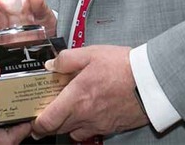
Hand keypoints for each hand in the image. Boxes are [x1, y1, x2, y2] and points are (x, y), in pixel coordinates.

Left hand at [32, 46, 148, 140]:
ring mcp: (98, 124)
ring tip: (68, 109)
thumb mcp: (91, 53)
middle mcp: (84, 116)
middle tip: (47, 111)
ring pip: (73, 132)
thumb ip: (67, 59)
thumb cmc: (123, 66)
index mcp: (76, 98)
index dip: (35, 124)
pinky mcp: (110, 127)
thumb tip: (51, 65)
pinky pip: (90, 131)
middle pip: (57, 130)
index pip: (47, 122)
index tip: (31, 118)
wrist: (152, 81)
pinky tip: (88, 111)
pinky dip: (84, 125)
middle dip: (49, 123)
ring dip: (66, 125)